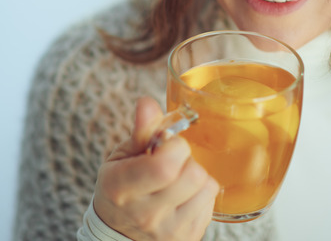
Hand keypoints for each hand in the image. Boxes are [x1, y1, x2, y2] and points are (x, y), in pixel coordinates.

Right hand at [93, 97, 218, 240]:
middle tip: (172, 162)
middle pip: (192, 175)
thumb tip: (147, 103)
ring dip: (197, 177)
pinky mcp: (188, 237)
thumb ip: (141, 130)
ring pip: (207, 187)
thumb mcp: (122, 157)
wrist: (119, 233)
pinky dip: (201, 194)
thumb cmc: (121, 188)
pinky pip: (211, 203)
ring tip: (178, 180)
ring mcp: (169, 230)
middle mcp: (145, 214)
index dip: (175, 147)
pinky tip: (183, 196)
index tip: (166, 145)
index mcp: (121, 188)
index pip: (165, 166)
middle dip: (187, 160)